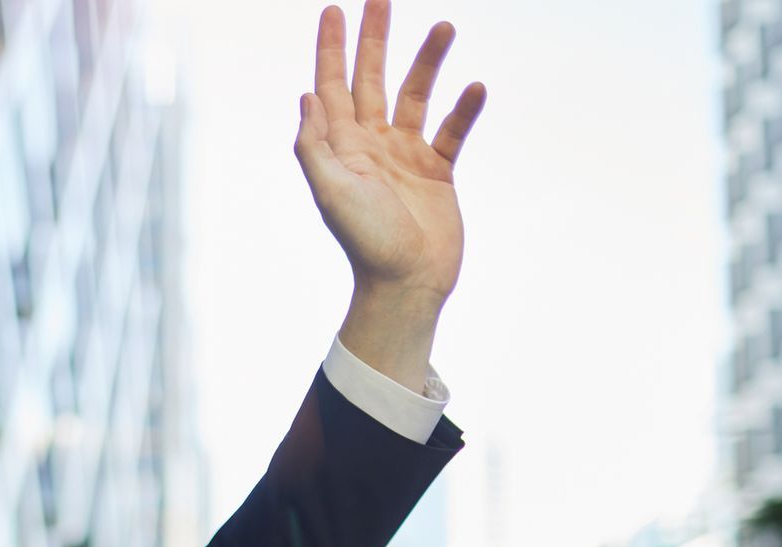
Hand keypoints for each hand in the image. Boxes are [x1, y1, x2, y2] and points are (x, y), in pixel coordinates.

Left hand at [296, 1, 485, 304]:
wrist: (406, 283)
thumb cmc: (365, 242)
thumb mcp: (331, 192)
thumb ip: (315, 145)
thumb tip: (306, 96)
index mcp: (341, 148)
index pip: (331, 86)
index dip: (331, 48)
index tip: (333, 10)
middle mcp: (370, 146)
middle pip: (371, 79)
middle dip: (375, 39)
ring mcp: (405, 157)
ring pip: (415, 96)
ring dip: (428, 62)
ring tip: (445, 26)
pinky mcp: (437, 173)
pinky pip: (451, 131)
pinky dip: (464, 109)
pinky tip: (475, 87)